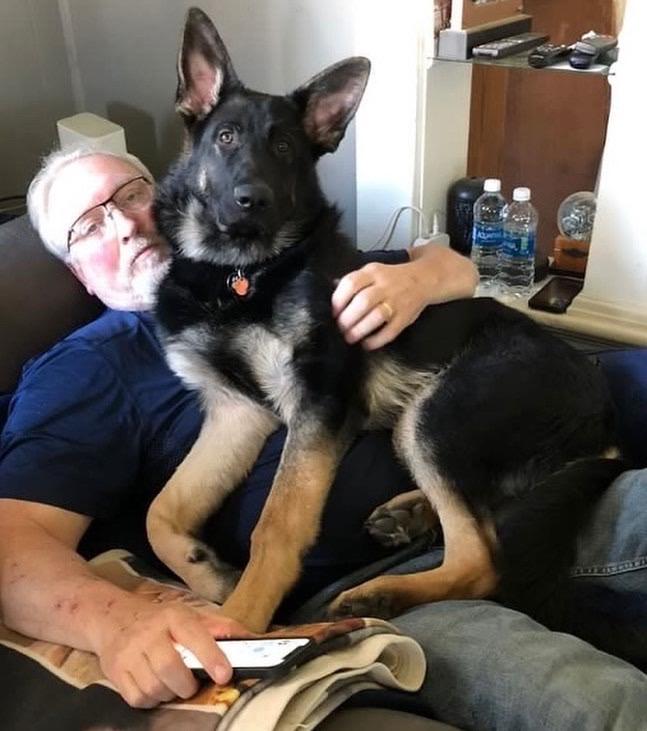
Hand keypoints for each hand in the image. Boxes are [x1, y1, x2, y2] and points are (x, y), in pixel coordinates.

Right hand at [92, 598, 250, 707]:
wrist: (114, 617)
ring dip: (170, 694)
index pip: (194, 635)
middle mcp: (150, 633)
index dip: (211, 656)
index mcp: (174, 617)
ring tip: (173, 684)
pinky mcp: (115, 671)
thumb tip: (250, 638)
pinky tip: (155, 688)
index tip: (224, 674)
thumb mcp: (190, 615)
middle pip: (171, 668)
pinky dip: (151, 700)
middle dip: (187, 685)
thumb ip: (220, 627)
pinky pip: (137, 698)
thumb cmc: (161, 620)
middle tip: (192, 684)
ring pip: (154, 687)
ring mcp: (129, 653)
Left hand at [332, 261, 427, 349]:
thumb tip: (330, 292)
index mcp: (373, 272)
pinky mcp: (406, 317)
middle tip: (340, 328)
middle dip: (347, 318)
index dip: (338, 300)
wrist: (424, 279)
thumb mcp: (372, 272)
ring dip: (360, 330)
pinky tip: (367, 344)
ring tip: (350, 338)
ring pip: (376, 316)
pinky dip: (377, 340)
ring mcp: (397, 301)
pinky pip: (391, 331)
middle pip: (363, 301)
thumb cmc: (392, 279)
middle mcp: (385, 285)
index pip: (351, 283)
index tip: (333, 312)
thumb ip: (354, 282)